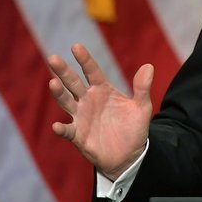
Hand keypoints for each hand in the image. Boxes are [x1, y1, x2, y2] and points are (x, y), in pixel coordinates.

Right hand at [47, 43, 152, 179]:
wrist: (129, 155)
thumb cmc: (133, 128)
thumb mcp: (142, 107)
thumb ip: (142, 88)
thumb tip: (149, 66)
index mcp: (103, 89)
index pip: (92, 71)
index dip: (84, 59)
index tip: (76, 46)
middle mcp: (88, 100)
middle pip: (73, 82)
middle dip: (63, 71)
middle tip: (53, 58)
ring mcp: (81, 117)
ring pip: (66, 102)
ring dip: (59, 93)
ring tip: (53, 83)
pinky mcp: (78, 135)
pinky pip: (68, 130)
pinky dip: (62, 129)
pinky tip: (57, 126)